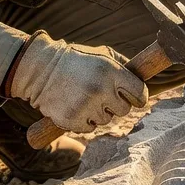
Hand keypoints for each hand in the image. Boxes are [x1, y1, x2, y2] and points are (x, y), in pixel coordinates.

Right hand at [9, 33, 146, 131]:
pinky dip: (84, 121)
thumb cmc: (76, 61)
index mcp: (111, 71)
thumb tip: (145, 77)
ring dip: (98, 112)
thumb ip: (124, 66)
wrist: (39, 69)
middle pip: (124, 110)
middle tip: (102, 95)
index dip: (138, 97)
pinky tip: (75, 106)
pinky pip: (89, 128)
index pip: (140, 93)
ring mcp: (85, 106)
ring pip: (106, 120)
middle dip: (116, 104)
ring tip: (83, 97)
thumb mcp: (102, 55)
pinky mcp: (71, 120)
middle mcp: (100, 89)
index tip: (133, 97)